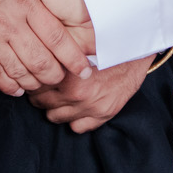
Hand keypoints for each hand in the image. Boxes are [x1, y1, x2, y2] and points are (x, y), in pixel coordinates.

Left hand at [27, 55, 149, 131]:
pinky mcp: (103, 116)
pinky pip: (76, 128)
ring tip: (59, 96)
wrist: (138, 50)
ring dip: (55, 107)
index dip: (34, 79)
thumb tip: (35, 56)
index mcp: (68, 76)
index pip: (36, 85)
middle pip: (41, 103)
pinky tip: (76, 106)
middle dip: (40, 94)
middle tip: (44, 86)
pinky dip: (74, 119)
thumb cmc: (107, 44)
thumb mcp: (78, 45)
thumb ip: (56, 56)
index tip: (34, 75)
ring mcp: (90, 108)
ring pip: (54, 117)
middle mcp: (77, 95)